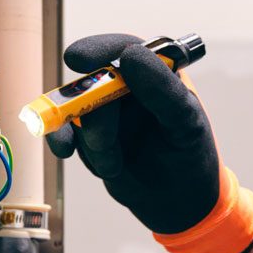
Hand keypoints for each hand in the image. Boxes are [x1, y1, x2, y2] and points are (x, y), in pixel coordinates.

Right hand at [48, 33, 252, 252]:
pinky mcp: (91, 137)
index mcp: (156, 75)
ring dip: (89, 139)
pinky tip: (65, 151)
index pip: (125, 48)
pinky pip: (65, 130)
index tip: (78, 59)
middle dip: (91, 109)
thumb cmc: (191, 156)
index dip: (100, 49)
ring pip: (77, 109)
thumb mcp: (185, 122)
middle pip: (93, 80)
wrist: (180, 204)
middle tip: (103, 140)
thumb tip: (130, 54)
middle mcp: (128, 89)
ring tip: (113, 165)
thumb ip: (162, 88)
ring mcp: (107, 113)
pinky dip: (61, 139)